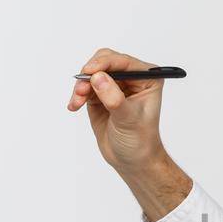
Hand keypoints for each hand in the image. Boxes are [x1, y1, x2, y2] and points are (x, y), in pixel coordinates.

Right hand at [68, 47, 169, 175]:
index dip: (104, 63)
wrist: (132, 160)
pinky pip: (85, 86)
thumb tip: (98, 78)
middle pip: (105, 62)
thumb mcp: (128, 119)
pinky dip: (77, 94)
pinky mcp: (100, 95)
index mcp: (147, 78)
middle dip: (90, 74)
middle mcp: (132, 78)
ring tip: (77, 102)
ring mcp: (115, 86)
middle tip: (81, 89)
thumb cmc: (140, 140)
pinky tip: (74, 106)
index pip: (123, 61)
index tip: (89, 71)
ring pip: (92, 73)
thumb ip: (113, 98)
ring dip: (82, 86)